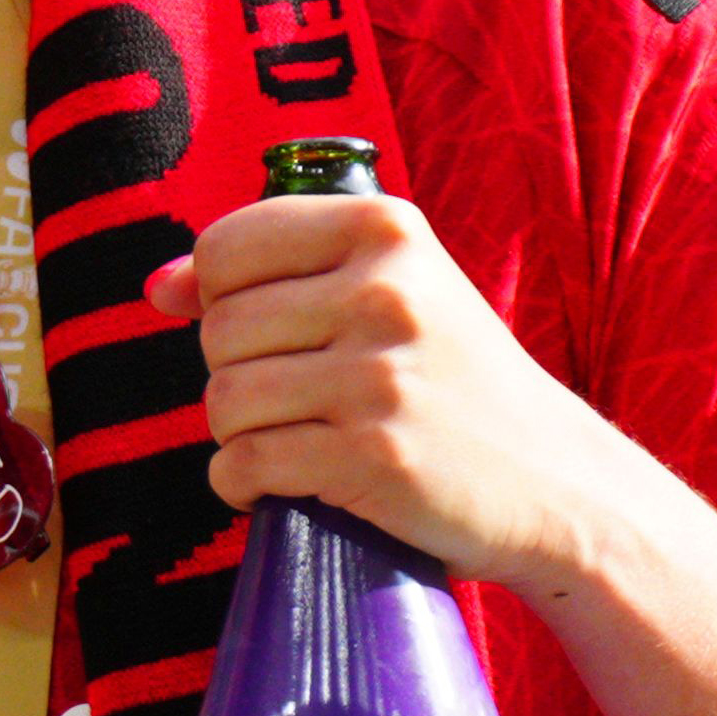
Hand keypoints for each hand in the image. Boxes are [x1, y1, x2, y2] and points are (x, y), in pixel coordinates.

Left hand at [154, 190, 645, 594]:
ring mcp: (380, 376)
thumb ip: (278, 274)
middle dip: (236, 374)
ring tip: (294, 441)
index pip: (227, 247)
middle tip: (296, 400)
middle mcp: (386, 292)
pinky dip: (243, 485)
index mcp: (387, 230)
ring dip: (238, 435)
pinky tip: (282, 485)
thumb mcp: (392, 295)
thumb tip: (158, 289)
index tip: (263, 332)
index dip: (219, 299)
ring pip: (223, 400)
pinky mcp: (372, 456)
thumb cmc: (455, 385)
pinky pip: (243, 465)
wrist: (558, 483)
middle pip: (218, 331)